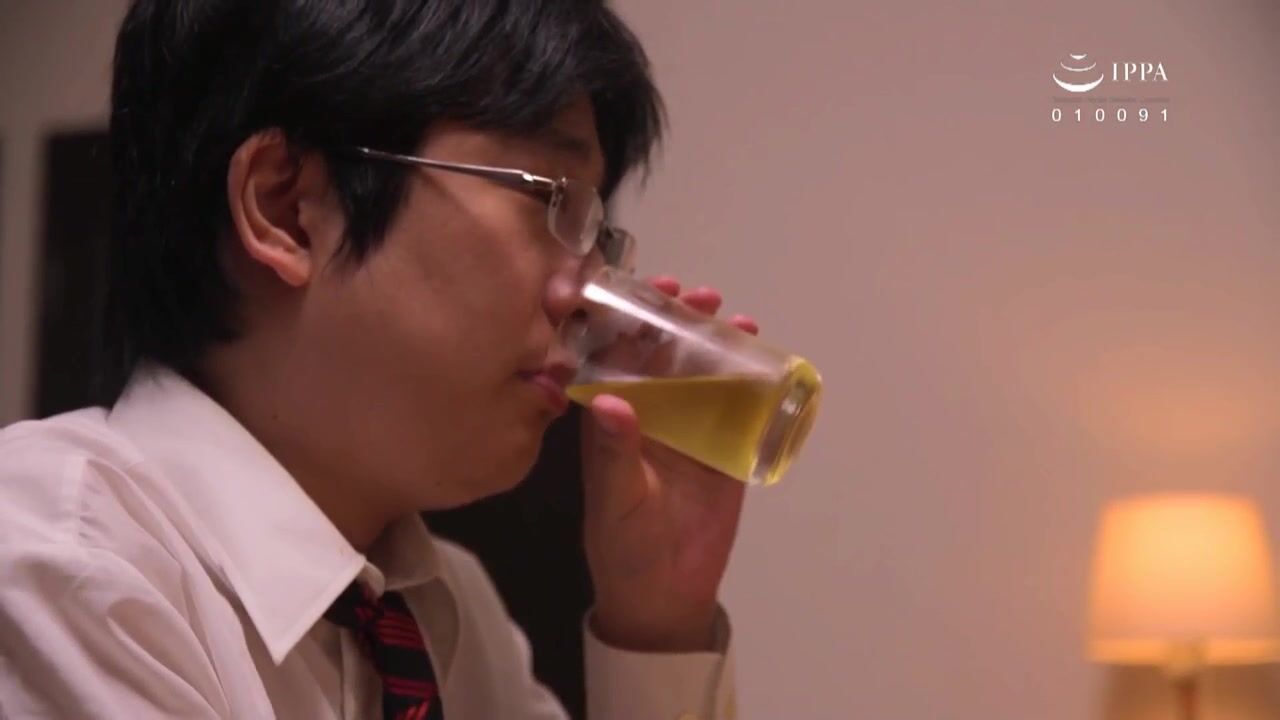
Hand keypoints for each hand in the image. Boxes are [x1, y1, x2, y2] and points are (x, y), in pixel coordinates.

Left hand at [581, 276, 758, 652]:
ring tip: (736, 319)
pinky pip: (738, 403)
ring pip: (701, 369)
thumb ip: (615, 454)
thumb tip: (609, 401)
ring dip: (715, 339)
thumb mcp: (617, 500)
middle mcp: (650, 412)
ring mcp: (689, 427)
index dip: (624, 318)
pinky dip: (751, 377)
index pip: (612, 354)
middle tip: (698, 295)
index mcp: (612, 418)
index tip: (641, 292)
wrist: (667, 594)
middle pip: (661, 351)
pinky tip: (763, 357)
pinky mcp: (725, 446)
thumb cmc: (626, 545)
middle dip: (677, 317)